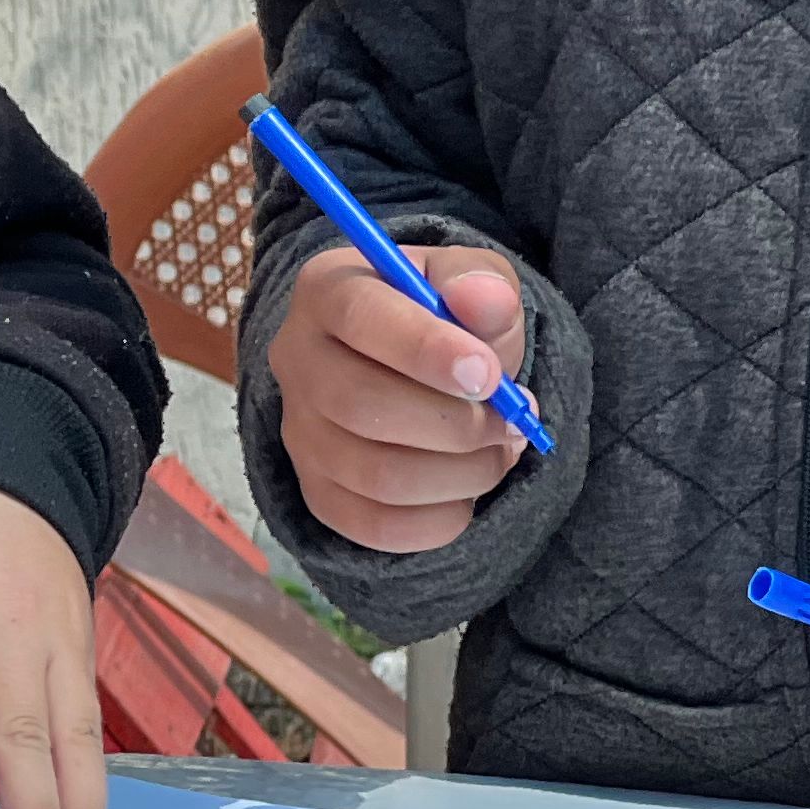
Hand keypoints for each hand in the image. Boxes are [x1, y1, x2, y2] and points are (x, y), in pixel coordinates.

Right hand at [264, 241, 535, 551]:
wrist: (416, 370)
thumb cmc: (442, 318)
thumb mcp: (467, 282)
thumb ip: (481, 283)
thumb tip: (483, 302)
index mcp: (327, 290)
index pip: (359, 316)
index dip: (425, 349)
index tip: (487, 376)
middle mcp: (298, 360)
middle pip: (360, 405)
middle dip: (456, 423)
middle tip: (511, 420)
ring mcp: (301, 433)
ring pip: (376, 476)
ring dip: (462, 471)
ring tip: (499, 449)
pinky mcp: (318, 493)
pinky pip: (378, 527)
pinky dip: (442, 517)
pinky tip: (467, 486)